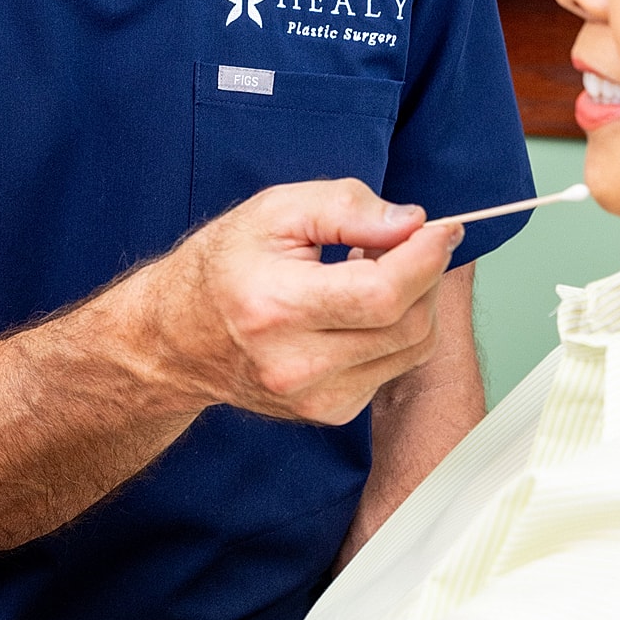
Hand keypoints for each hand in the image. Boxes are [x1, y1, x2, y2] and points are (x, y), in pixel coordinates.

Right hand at [132, 179, 459, 425]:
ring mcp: (314, 399)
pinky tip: (359, 305)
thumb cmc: (222, 266)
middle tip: (404, 239)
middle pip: (406, 324)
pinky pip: (393, 367)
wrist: (177, 337)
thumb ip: (344, 206)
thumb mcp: (273, 210)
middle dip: (424, 273)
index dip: (425, 257)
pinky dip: (394, 330)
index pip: (381, 294)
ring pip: (411, 349)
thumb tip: (410, 223)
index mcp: (276, 308)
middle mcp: (296, 365)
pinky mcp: (329, 413)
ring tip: (375, 269)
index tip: (442, 227)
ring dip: (414, 301)